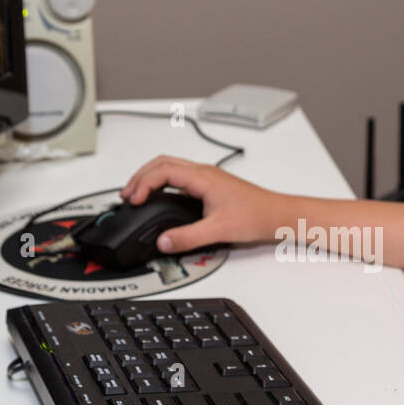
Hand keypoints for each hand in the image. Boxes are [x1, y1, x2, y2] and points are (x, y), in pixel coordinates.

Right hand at [120, 156, 289, 254]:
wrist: (277, 215)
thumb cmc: (256, 216)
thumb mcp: (218, 230)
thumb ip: (187, 238)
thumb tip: (163, 241)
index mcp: (203, 177)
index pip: (163, 171)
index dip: (143, 183)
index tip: (133, 200)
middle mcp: (204, 173)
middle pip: (162, 163)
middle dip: (140, 177)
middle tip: (126, 195)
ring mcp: (207, 177)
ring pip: (170, 167)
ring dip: (150, 177)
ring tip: (137, 194)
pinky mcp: (210, 185)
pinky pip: (179, 176)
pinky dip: (162, 182)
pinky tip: (159, 196)